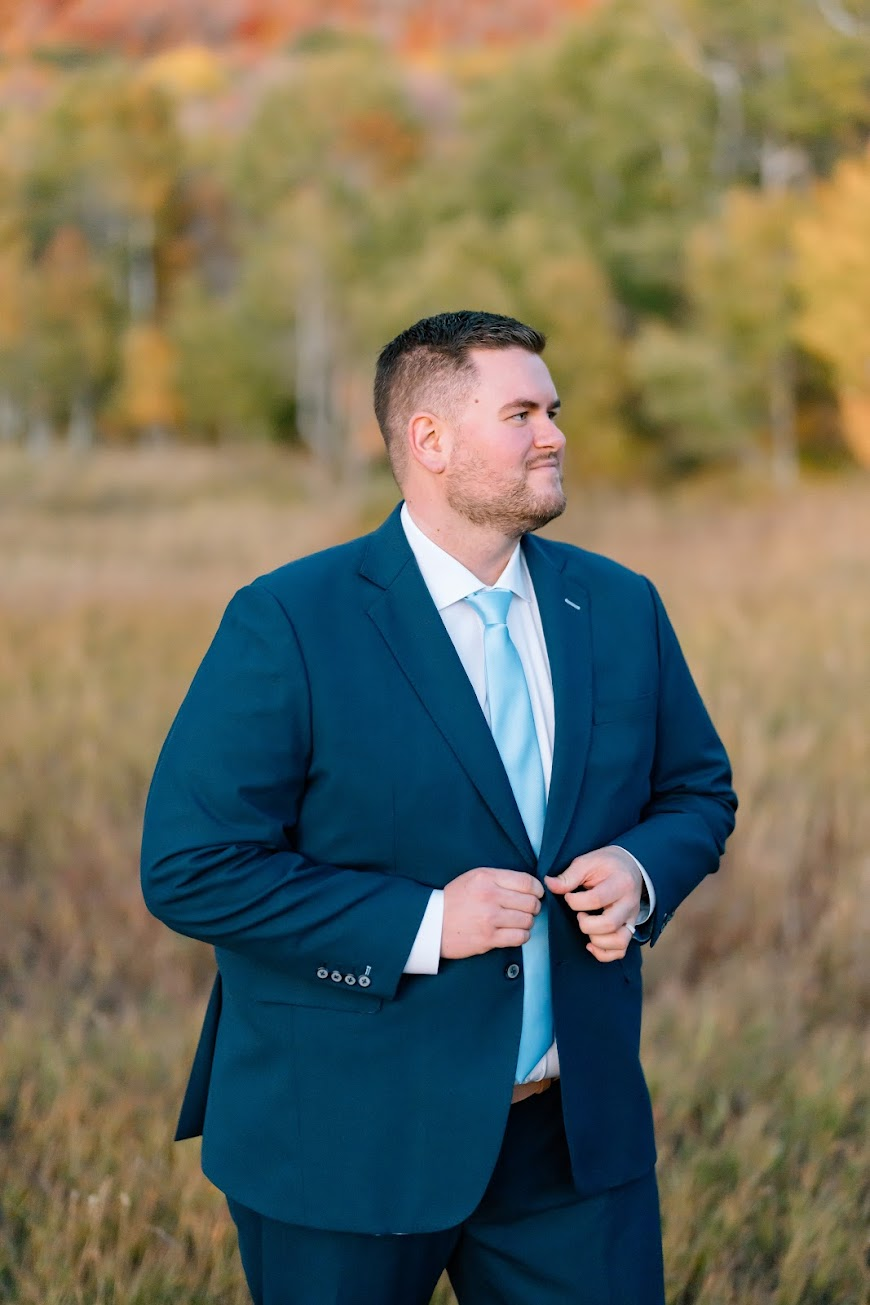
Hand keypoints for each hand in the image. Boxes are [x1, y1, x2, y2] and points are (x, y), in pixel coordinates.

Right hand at [441, 867, 543, 958]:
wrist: (432, 923)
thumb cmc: (454, 899)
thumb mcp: (473, 878)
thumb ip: (499, 878)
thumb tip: (530, 886)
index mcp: (486, 878)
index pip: (526, 882)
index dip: (538, 889)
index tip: (537, 893)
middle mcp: (490, 896)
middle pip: (530, 902)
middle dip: (534, 907)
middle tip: (527, 909)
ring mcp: (490, 918)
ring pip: (528, 921)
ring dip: (527, 922)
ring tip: (518, 921)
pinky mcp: (489, 938)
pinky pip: (520, 937)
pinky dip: (521, 935)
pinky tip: (513, 932)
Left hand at [544, 846, 641, 962]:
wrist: (631, 866)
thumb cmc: (608, 864)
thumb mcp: (588, 862)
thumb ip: (569, 875)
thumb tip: (549, 884)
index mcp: (620, 883)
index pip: (597, 899)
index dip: (575, 902)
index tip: (569, 897)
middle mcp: (629, 903)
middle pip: (609, 924)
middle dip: (586, 924)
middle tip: (579, 914)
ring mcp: (631, 918)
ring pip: (619, 942)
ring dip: (596, 940)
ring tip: (587, 926)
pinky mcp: (629, 929)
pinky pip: (621, 950)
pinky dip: (604, 953)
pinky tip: (591, 944)